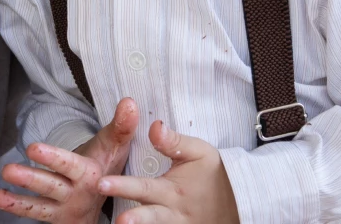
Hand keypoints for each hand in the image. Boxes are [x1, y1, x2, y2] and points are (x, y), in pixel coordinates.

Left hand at [0, 97, 138, 222]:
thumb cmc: (107, 164)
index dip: (53, 158)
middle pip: (51, 185)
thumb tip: (130, 102)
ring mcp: (64, 207)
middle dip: (31, 179)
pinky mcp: (54, 217)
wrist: (109, 199)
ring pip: (40, 203)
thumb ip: (121, 125)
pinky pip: (34, 213)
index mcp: (91, 175)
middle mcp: (77, 193)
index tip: (33, 148)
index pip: (71, 165)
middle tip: (9, 170)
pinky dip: (15, 207)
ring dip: (18, 200)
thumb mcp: (115, 146)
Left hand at [97, 120, 238, 223]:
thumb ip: (174, 142)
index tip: (101, 182)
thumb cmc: (215, 174)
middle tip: (116, 220)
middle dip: (131, 218)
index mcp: (172, 191)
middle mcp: (172, 213)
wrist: (239, 201)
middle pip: (148, 216)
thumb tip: (154, 126)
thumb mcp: (199, 152)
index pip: (143, 187)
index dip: (121, 186)